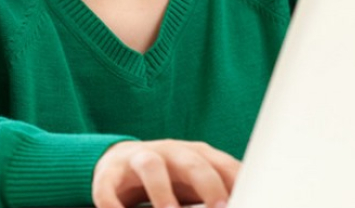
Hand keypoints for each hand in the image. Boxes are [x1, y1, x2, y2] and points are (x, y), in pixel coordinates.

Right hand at [93, 139, 240, 207]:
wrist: (121, 161)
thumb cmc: (171, 178)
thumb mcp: (196, 181)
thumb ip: (218, 191)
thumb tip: (246, 201)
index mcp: (197, 154)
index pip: (222, 164)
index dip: (236, 182)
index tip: (246, 199)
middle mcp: (171, 152)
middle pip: (193, 162)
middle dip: (208, 186)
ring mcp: (139, 159)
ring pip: (152, 167)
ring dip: (162, 193)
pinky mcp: (110, 173)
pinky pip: (108, 187)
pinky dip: (113, 204)